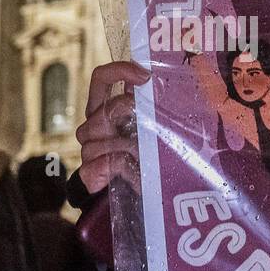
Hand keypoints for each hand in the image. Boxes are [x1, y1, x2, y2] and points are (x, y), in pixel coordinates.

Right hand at [75, 61, 149, 194]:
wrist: (128, 200)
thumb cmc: (143, 160)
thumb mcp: (151, 130)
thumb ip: (156, 109)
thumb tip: (181, 87)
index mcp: (106, 109)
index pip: (101, 79)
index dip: (119, 71)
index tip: (144, 75)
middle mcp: (94, 125)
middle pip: (107, 107)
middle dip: (132, 114)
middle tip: (152, 124)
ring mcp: (89, 147)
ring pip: (108, 136)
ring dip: (133, 147)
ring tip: (147, 158)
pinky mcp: (88, 170)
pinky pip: (111, 160)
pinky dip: (129, 167)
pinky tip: (139, 174)